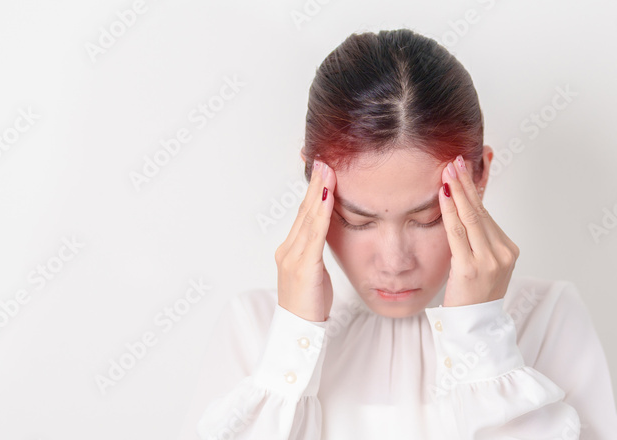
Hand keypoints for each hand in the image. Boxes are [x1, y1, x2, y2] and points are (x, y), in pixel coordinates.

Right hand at [274, 158, 335, 321]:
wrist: (297, 332)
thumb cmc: (308, 307)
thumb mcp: (315, 275)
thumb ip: (316, 255)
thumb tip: (327, 238)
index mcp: (290, 251)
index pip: (304, 215)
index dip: (313, 191)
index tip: (322, 171)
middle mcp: (288, 250)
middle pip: (304, 210)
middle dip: (315, 183)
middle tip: (324, 159)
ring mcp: (292, 257)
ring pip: (308, 218)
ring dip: (319, 191)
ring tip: (328, 169)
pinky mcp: (302, 266)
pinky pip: (314, 234)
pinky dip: (320, 212)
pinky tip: (327, 197)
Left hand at [438, 154, 518, 307]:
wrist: (475, 327)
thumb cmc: (473, 296)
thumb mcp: (479, 263)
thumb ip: (475, 238)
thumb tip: (464, 208)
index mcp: (508, 249)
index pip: (487, 213)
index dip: (476, 188)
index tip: (469, 166)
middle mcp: (502, 252)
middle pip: (481, 211)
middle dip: (467, 182)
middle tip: (456, 160)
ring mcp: (489, 261)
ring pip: (472, 218)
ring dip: (459, 191)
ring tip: (449, 170)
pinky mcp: (471, 268)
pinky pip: (459, 233)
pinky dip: (450, 211)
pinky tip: (444, 194)